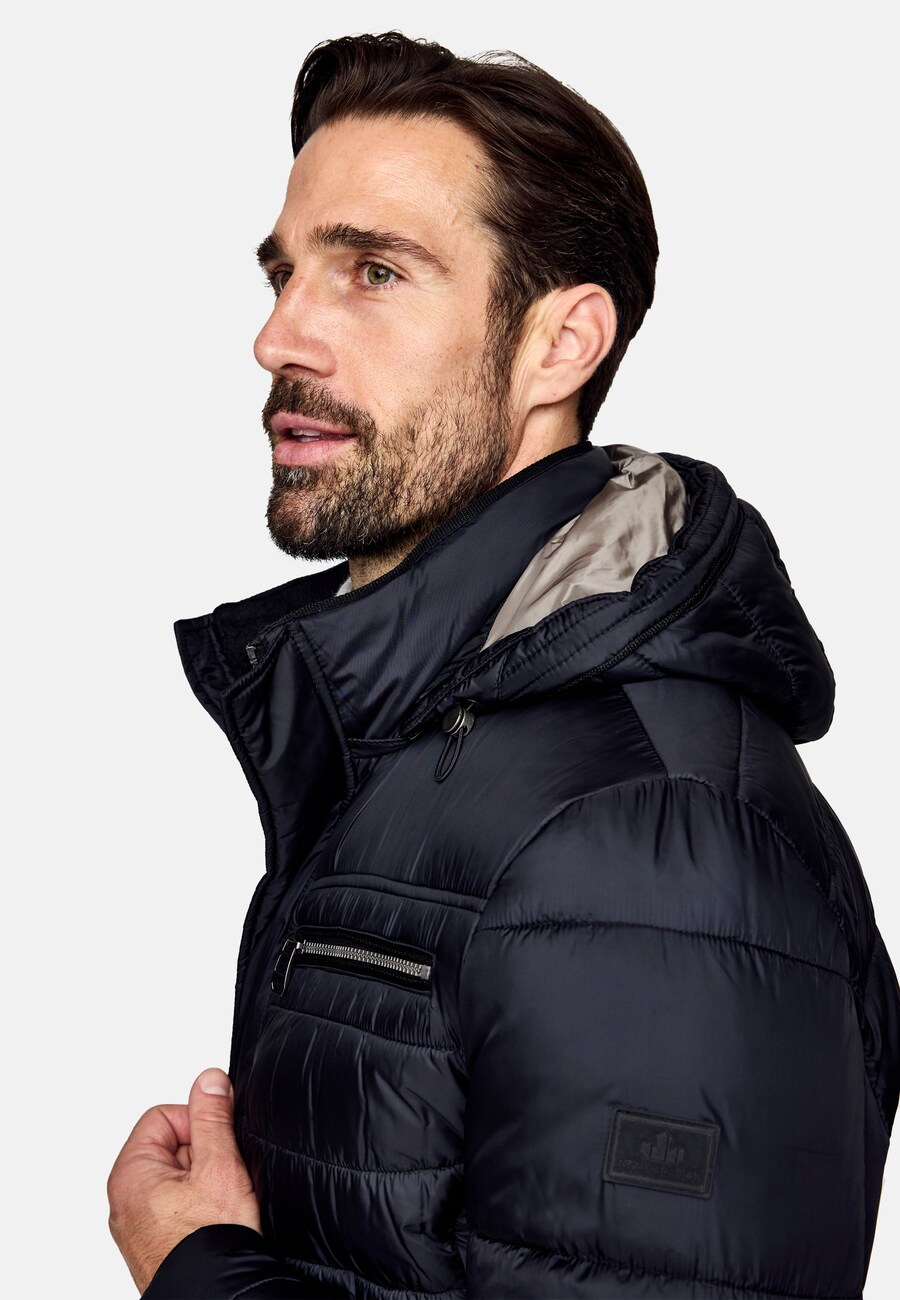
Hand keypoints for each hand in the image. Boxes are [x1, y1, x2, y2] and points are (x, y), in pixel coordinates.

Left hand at [108, 1068, 260, 1292]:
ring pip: (179, 1179)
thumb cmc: (210, 1245)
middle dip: (204, 1157)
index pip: (165, 1117)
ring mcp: (138, 1227)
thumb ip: (213, 1118)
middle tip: (222, 1180)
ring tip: (220, 1207)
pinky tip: (216, 1223)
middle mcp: (125, 1201)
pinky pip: (179, 1208)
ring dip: (205, 1184)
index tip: (218, 1145)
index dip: (198, 1124)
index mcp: (130, 1175)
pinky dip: (200, 1209)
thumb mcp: (220, 1166)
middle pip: (172, 1146)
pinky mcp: (155, 1244)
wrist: (217, 1297)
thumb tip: (209, 1080)